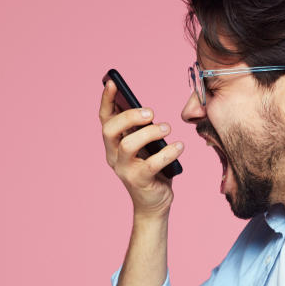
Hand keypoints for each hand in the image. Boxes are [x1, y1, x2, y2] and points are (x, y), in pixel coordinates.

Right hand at [99, 79, 183, 217]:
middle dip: (129, 117)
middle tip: (151, 112)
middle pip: (110, 130)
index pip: (104, 119)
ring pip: (128, 146)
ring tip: (166, 128)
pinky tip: (180, 147)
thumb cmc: (151, 169)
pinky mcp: (139, 181)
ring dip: (149, 133)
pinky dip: (168, 153)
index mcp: (113, 144)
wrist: (154, 203)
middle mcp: (114, 156)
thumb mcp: (145, 147)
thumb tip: (146, 112)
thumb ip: (141, 131)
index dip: (107, 100)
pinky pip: (152, 164)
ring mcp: (124, 170)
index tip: (113, 82)